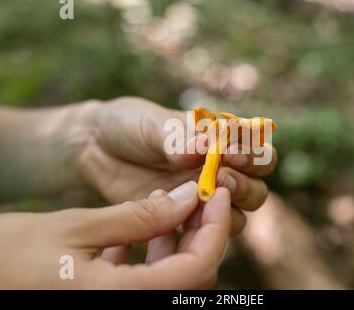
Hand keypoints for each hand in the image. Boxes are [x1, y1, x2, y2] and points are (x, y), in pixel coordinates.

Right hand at [0, 182, 230, 288]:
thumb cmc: (11, 253)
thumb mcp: (79, 227)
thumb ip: (141, 217)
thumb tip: (188, 198)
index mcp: (120, 298)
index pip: (198, 269)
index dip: (216, 228)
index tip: (217, 192)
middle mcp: (127, 308)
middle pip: (191, 276)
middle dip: (199, 232)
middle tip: (193, 194)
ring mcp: (116, 306)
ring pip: (170, 278)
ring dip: (174, 240)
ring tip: (161, 203)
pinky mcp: (106, 300)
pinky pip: (145, 281)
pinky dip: (150, 254)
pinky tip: (132, 227)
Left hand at [70, 97, 277, 234]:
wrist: (97, 147)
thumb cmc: (130, 125)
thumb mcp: (152, 124)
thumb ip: (178, 138)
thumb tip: (203, 148)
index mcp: (220, 140)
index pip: (257, 149)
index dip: (252, 153)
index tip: (229, 152)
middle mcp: (219, 169)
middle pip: (257, 187)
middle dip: (245, 185)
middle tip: (221, 177)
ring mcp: (202, 196)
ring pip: (239, 214)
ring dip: (228, 209)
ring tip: (200, 196)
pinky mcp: (182, 217)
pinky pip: (205, 229)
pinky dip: (199, 224)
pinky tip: (173, 212)